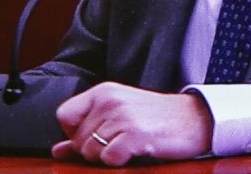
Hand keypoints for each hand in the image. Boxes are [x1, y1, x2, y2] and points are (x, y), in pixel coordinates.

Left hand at [52, 82, 212, 165]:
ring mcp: (122, 116)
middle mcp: (110, 100)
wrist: (192, 118)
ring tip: (129, 143)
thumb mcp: (119, 116)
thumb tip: (57, 151)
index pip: (64, 115)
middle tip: (121, 140)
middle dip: (94, 149)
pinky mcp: (134, 134)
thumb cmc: (155, 118)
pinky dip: (120, 160)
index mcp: (104, 91)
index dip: (75, 132)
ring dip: (108, 156)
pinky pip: (108, 159)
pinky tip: (136, 150)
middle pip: (77, 139)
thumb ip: (86, 132)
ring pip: (90, 152)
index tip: (97, 134)